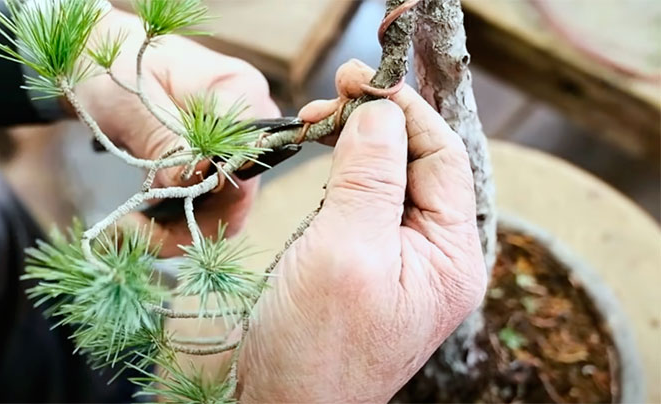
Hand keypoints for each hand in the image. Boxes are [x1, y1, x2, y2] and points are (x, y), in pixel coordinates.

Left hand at [73, 9, 278, 255]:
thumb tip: (193, 181)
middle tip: (128, 230)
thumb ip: (163, 137)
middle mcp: (247, 125)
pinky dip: (168, 220)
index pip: (245, 163)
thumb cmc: (114, 66)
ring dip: (172, 228)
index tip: (150, 208)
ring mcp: (229, 149)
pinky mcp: (208, 167)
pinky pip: (200, 206)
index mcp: (241, 94)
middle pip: (236, 197)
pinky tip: (135, 219)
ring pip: (217, 211)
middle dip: (184, 225)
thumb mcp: (130, 101)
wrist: (96, 57)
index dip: (207, 197)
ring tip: (124, 227)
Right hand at [237, 60, 485, 401]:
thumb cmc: (315, 348)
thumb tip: (380, 114)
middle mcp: (431, 256)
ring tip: (316, 123)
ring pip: (385, 179)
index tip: (358, 81)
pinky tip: (318, 160)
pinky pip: (359, 203)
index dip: (404, 111)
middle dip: (376, 124)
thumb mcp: (346, 252)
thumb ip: (369, 177)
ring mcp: (393, 261)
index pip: (442, 157)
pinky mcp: (357, 265)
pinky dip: (338, 172)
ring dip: (354, 144)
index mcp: (450, 256)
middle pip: (417, 163)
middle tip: (328, 99)